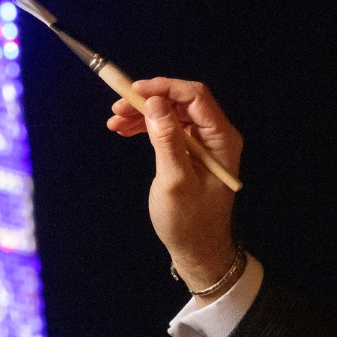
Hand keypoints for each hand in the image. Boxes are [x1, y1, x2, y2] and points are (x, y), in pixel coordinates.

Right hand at [107, 78, 242, 296]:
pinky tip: (124, 130)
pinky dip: (146, 127)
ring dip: (143, 114)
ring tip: (114, 122)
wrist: (197, 248)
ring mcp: (204, 144)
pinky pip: (168, 129)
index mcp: (222, 139)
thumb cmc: (189, 221)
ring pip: (172, 114)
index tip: (134, 90)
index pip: (195, 97)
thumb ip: (167, 140)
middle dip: (149, 101)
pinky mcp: (190, 152)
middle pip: (181, 102)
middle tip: (117, 108)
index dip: (164, 88)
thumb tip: (156, 103)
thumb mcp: (175, 181)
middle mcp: (216, 136)